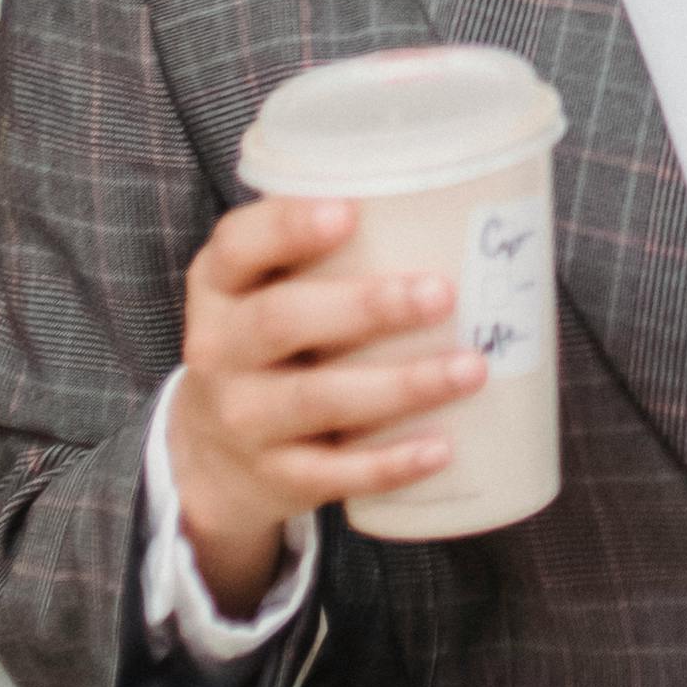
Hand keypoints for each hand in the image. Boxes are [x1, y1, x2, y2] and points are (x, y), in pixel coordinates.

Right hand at [173, 189, 486, 612]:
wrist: (214, 454)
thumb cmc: (273, 341)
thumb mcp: (270, 287)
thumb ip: (332, 251)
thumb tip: (459, 210)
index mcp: (221, 284)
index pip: (239, 246)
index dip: (288, 227)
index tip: (350, 211)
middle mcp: (219, 348)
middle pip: (282, 321)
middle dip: (367, 307)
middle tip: (444, 293)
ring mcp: (243, 418)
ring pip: (317, 400)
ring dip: (401, 385)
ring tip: (472, 367)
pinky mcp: (275, 476)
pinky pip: (334, 474)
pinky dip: (391, 463)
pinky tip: (443, 448)